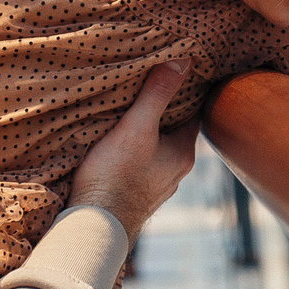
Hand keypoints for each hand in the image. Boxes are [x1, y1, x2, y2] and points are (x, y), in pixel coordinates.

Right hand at [69, 62, 199, 243]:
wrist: (94, 227)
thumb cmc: (115, 176)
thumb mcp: (136, 127)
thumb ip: (157, 94)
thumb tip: (183, 60)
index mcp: (183, 154)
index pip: (194, 115)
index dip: (185, 93)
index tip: (174, 74)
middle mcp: (176, 173)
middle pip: (176, 133)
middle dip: (164, 113)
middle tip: (149, 90)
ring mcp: (157, 188)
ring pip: (158, 152)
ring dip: (149, 136)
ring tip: (131, 116)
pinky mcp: (136, 198)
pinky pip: (141, 168)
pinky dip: (135, 155)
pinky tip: (118, 150)